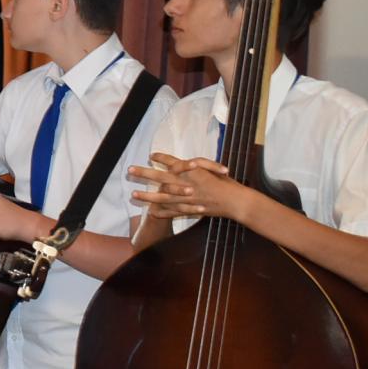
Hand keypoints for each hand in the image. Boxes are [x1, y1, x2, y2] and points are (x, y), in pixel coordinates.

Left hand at [128, 153, 253, 223]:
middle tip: (130, 170)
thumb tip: (179, 165)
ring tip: (133, 195)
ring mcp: (187, 199)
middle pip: (161, 178)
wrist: (236, 201)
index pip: (173, 162)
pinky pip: (173, 212)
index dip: (161, 158)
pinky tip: (151, 212)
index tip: (152, 155)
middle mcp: (187, 184)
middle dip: (144, 174)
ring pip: (163, 198)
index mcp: (193, 172)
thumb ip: (195, 166)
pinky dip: (162, 213)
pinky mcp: (190, 209)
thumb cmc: (226, 183)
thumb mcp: (212, 169)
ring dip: (147, 196)